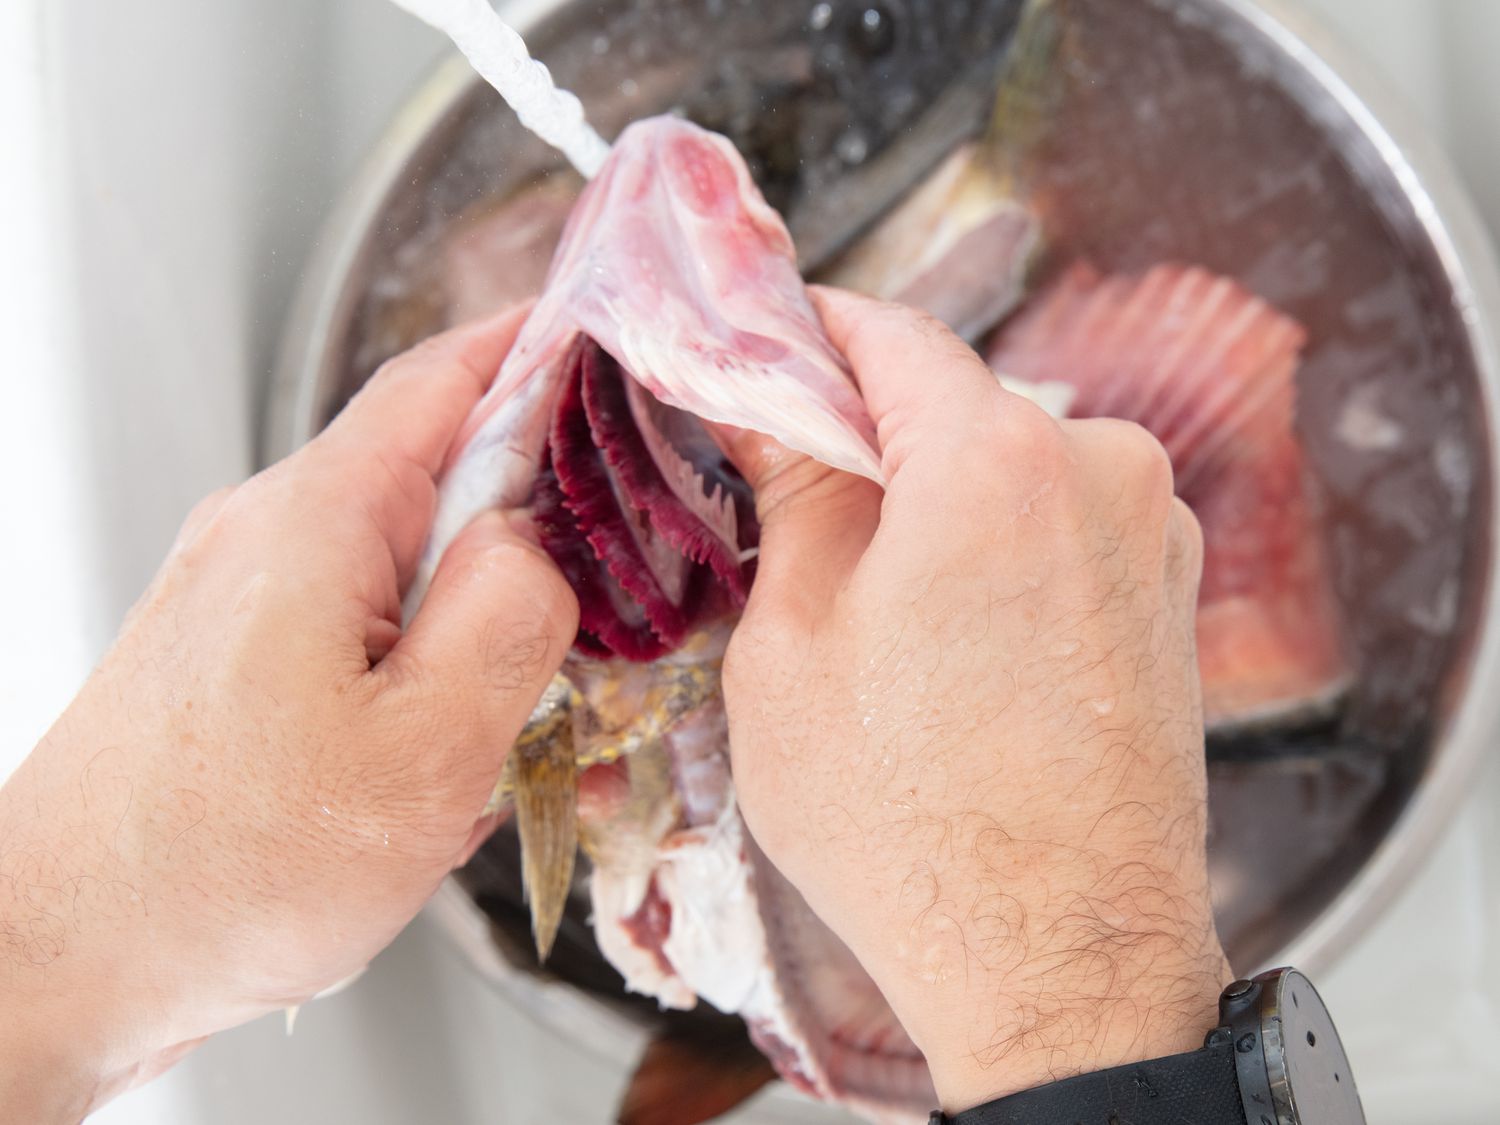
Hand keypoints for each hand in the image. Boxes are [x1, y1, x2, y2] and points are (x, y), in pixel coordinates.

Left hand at [0, 309, 576, 1120]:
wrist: (54, 966)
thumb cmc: (224, 870)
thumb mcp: (424, 752)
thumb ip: (508, 620)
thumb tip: (532, 543)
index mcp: (316, 523)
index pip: (441, 380)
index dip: (532, 348)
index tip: (602, 333)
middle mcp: (264, 537)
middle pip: (428, 478)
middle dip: (527, 522)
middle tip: (608, 582)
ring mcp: (236, 600)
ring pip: (396, 571)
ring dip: (472, 625)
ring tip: (517, 718)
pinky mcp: (225, 664)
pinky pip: (351, 635)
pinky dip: (416, 675)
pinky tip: (436, 765)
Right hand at [719, 289, 1229, 1112]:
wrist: (1060, 962)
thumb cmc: (912, 821)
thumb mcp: (793, 645)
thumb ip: (791, 495)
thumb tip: (767, 406)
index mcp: (996, 458)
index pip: (886, 333)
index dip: (806, 332)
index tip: (756, 349)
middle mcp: (1101, 469)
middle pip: (952, 402)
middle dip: (864, 434)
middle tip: (784, 494)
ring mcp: (1152, 535)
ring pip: (1007, 469)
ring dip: (932, 500)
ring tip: (868, 598)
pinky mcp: (1169, 598)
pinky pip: (1060, 529)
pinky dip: (995, 549)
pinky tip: (947, 638)